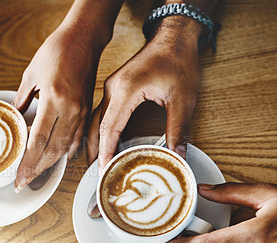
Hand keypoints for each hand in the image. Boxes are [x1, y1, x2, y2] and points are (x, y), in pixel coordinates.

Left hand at [13, 27, 100, 190]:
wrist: (84, 39)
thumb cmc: (57, 50)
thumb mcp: (32, 73)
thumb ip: (22, 98)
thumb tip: (15, 116)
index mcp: (53, 99)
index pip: (39, 141)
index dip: (28, 163)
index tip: (19, 177)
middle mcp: (70, 109)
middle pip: (53, 150)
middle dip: (37, 170)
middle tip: (24, 183)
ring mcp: (81, 111)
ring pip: (66, 147)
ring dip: (50, 164)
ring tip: (37, 175)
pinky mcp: (87, 109)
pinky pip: (78, 137)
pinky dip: (67, 151)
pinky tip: (60, 159)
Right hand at [88, 18, 200, 168]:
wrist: (173, 36)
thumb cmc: (178, 60)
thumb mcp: (183, 97)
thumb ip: (178, 128)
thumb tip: (177, 154)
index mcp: (126, 90)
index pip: (109, 128)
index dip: (105, 151)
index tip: (104, 169)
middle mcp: (113, 88)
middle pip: (96, 125)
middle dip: (94, 150)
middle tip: (96, 171)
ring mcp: (112, 87)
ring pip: (96, 119)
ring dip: (95, 140)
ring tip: (98, 160)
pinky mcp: (116, 87)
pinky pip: (103, 111)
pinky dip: (102, 129)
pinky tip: (106, 140)